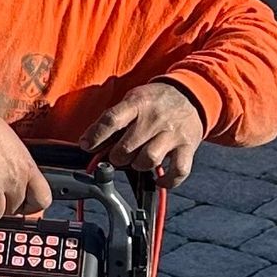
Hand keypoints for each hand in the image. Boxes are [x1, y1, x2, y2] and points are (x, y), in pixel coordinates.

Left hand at [80, 82, 205, 185]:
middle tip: (117, 155)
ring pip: (148, 160)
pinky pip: (178, 171)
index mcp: (137, 103)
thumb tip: (88, 143)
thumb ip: (112, 120)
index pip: (111, 121)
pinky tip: (159, 180)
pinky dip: (167, 181)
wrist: (190, 94)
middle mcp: (155, 118)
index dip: (95, 136)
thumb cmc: (153, 102)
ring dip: (138, 166)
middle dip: (116, 156)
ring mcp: (173, 134)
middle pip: (126, 147)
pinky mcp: (188, 146)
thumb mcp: (131, 100)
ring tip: (137, 160)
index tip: (86, 146)